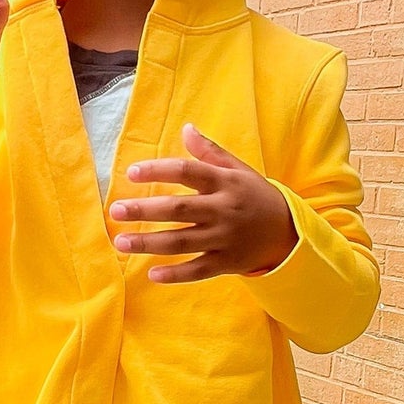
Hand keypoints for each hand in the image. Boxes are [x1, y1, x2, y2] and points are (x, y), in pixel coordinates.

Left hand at [109, 124, 296, 282]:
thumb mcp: (239, 170)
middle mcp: (224, 210)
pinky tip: (151, 274)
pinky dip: (176, 274)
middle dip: (144, 210)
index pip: (187, 172)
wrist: (288, 233)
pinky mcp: (227, 263)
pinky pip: (198, 270)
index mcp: (225, 182)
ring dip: (150, 243)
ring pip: (182, 242)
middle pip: (179, 209)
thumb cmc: (255, 196)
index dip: (158, 170)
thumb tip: (186, 128)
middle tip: (115, 210)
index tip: (131, 173)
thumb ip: (210, 152)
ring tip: (121, 242)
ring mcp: (225, 239)